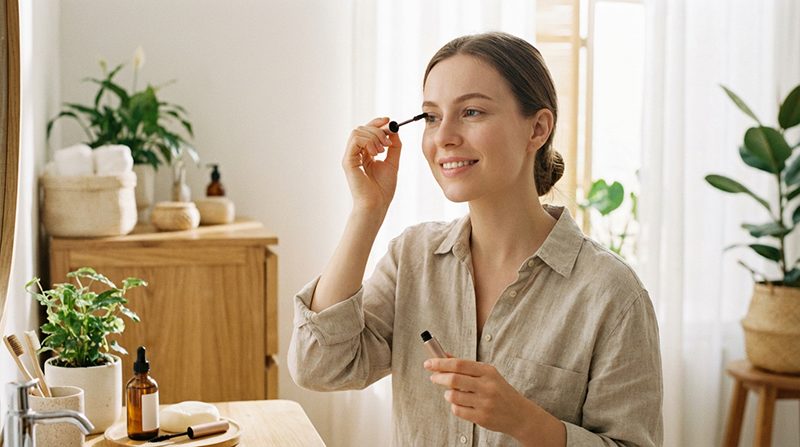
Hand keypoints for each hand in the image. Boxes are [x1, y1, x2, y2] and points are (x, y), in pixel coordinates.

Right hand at [342, 117, 401, 213]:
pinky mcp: (348, 161)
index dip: (377, 122)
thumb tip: (394, 130)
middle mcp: (355, 153)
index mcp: (364, 153)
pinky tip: (375, 153)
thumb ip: (395, 146)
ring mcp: (350, 156)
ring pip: (358, 131)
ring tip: (382, 150)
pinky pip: (355, 140)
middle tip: (388, 143)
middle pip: (362, 128)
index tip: (389, 120)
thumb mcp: (393, 162)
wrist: (377, 204)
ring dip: (374, 136)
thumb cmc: (383, 189)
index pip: (367, 130)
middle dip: (378, 130)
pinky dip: (368, 141)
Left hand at [424, 357, 564, 445]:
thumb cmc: (499, 391)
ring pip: (453, 396)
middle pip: (454, 379)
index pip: (459, 364)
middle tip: (433, 377)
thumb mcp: (488, 375)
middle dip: (439, 377)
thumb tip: (444, 356)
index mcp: (488, 371)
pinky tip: (461, 404)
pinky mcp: (482, 417)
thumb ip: (466, 366)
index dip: (441, 363)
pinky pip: (457, 410)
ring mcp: (485, 403)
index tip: (429, 363)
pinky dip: (454, 406)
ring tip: (451, 393)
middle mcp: (487, 386)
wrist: (519, 414)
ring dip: (447, 394)